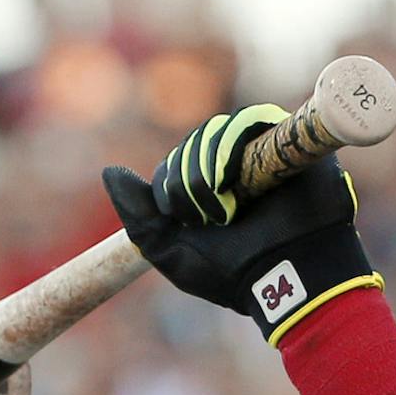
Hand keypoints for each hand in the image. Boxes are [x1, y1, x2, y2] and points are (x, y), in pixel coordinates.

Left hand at [103, 104, 380, 343]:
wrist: (285, 275)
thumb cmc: (231, 273)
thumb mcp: (170, 251)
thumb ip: (138, 215)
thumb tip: (109, 172)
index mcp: (206, 190)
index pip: (175, 163)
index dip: (171, 184)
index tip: (185, 221)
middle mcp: (233, 167)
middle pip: (194, 143)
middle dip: (189, 179)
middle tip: (209, 219)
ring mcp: (260, 150)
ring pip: (217, 129)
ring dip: (207, 168)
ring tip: (226, 207)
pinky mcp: (286, 138)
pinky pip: (250, 118)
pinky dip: (230, 144)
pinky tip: (230, 179)